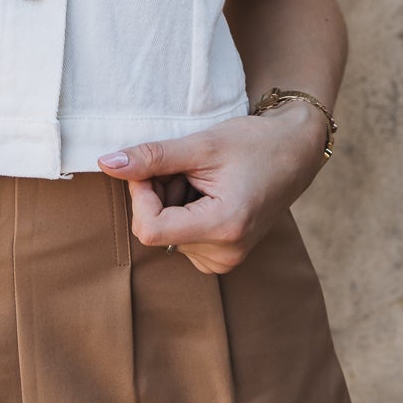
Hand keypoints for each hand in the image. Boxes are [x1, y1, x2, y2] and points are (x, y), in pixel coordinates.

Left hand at [97, 102, 327, 272]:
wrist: (296, 152)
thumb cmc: (255, 143)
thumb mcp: (202, 144)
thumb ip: (153, 157)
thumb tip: (107, 163)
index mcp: (223, 227)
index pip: (150, 228)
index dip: (140, 195)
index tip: (152, 166)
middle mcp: (224, 254)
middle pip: (156, 229)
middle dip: (158, 194)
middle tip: (186, 166)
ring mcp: (224, 259)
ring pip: (166, 233)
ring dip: (171, 201)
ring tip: (202, 178)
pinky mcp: (223, 256)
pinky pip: (180, 237)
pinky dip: (183, 211)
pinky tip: (207, 192)